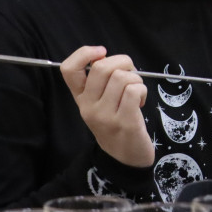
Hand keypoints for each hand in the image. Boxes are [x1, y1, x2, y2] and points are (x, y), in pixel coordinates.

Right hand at [60, 46, 153, 167]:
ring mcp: (105, 116)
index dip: (84, 53)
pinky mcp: (125, 122)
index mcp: (80, 98)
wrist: (125, 158)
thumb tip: (104, 56)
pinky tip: (141, 100)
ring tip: (136, 92)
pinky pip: (134, 90)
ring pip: (122, 78)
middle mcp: (88, 106)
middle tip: (130, 73)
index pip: (69, 69)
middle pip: (102, 68)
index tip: (101, 53)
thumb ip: (100, 81)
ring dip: (136, 79)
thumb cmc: (116, 122)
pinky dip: (143, 90)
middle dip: (123, 62)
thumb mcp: (100, 102)